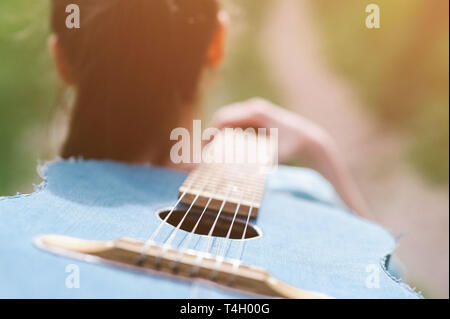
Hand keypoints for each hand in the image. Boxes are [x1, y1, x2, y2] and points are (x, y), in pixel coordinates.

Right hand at [210, 98, 333, 163]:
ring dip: (221, 134)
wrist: (309, 141)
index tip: (205, 147)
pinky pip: (237, 124)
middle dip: (213, 133)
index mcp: (255, 112)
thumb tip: (232, 169)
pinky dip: (230, 135)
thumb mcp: (271, 156)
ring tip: (213, 152)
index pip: (224, 118)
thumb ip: (252, 160)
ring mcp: (255, 111)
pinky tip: (227, 149)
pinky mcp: (257, 118)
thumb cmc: (292, 148)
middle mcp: (254, 108)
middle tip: (205, 151)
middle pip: (224, 117)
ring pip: (229, 121)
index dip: (211, 132)